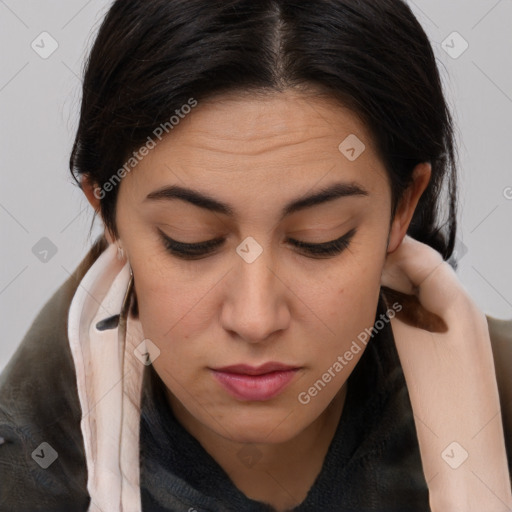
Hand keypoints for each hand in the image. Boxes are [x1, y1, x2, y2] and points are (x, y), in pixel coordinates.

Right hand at [381, 235, 511, 510]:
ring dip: (396, 279)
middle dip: (390, 260)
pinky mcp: (452, 343)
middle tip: (357, 264)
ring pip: (423, 286)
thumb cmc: (443, 408)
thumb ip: (397, 305)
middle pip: (424, 267)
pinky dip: (403, 299)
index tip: (360, 249)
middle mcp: (465, 310)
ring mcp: (460, 327)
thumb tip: (378, 277)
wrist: (463, 455)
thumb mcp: (414, 345)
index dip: (389, 246)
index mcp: (459, 305)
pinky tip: (383, 306)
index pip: (421, 255)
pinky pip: (425, 306)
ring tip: (365, 281)